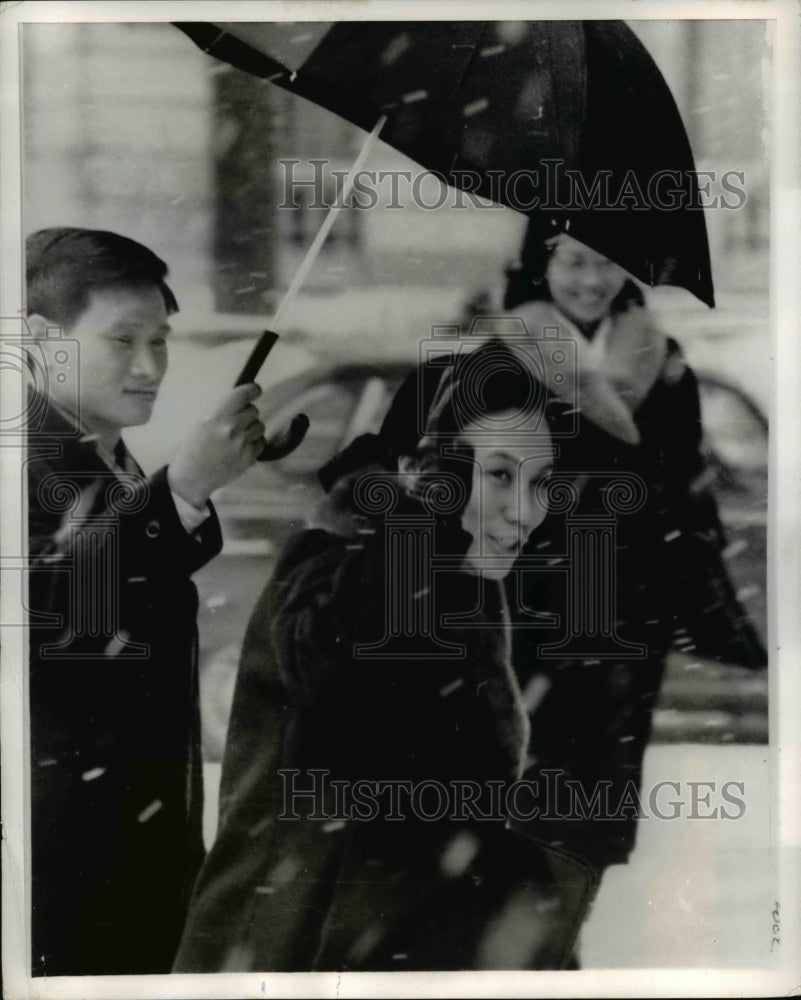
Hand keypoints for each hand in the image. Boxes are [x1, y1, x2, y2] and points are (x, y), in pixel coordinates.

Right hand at [168, 383, 264, 507]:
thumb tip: (242, 401)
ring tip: (240, 436)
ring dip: (253, 428)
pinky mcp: (249, 458)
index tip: (256, 390)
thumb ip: (222, 412)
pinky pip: (262, 442)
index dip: (253, 390)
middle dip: (248, 414)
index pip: (242, 395)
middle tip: (239, 421)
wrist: (193, 477)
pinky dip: (255, 443)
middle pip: (254, 411)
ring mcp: (242, 444)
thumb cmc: (194, 449)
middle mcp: (232, 428)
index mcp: (218, 417)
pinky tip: (243, 447)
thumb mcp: (203, 424)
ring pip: (260, 426)